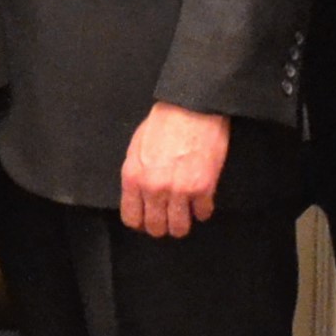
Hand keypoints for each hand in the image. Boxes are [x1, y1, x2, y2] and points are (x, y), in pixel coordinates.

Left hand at [116, 105, 228, 238]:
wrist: (191, 107)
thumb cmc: (164, 122)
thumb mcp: (137, 148)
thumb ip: (136, 175)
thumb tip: (138, 196)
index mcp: (134, 177)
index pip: (132, 218)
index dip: (142, 223)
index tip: (149, 220)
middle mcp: (153, 188)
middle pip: (156, 228)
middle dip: (163, 225)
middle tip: (170, 216)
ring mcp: (178, 190)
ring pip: (179, 228)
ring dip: (183, 222)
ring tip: (186, 211)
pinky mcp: (202, 188)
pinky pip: (203, 214)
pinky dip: (203, 209)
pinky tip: (202, 199)